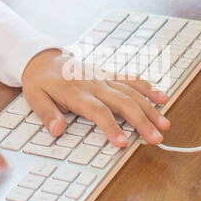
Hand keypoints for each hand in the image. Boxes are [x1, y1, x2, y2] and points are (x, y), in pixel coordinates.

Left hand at [21, 48, 169, 147]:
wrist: (43, 58)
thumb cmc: (40, 82)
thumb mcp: (35, 99)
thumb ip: (47, 114)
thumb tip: (57, 129)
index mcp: (76, 92)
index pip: (98, 111)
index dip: (111, 127)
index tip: (123, 142)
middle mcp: (94, 84)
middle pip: (122, 102)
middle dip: (141, 121)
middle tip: (156, 138)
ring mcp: (103, 78)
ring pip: (131, 92)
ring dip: (150, 108)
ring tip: (165, 123)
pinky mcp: (108, 75)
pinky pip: (130, 80)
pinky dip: (147, 88)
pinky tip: (162, 97)